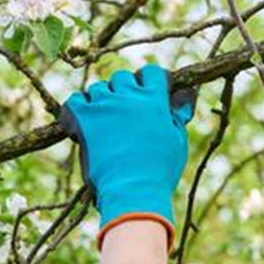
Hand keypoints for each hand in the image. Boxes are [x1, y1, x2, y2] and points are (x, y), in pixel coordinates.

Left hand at [60, 64, 195, 248]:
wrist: (133, 190)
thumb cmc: (161, 169)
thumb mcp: (178, 139)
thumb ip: (179, 112)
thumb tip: (189, 91)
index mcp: (154, 100)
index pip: (151, 72)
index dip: (151, 81)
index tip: (150, 93)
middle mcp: (129, 96)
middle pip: (123, 77)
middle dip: (126, 90)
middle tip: (128, 111)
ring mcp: (104, 105)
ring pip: (100, 88)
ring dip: (104, 99)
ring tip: (109, 120)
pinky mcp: (84, 118)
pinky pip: (75, 100)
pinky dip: (80, 107)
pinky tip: (87, 120)